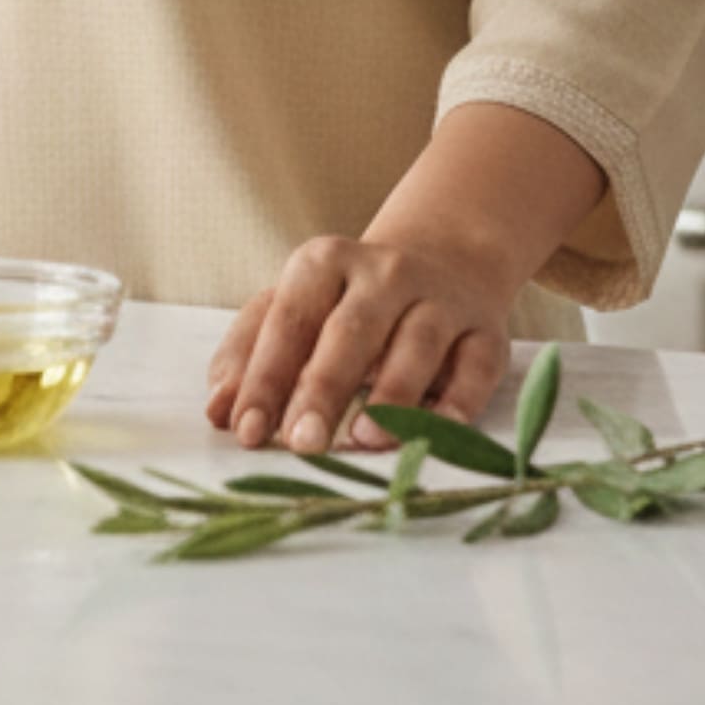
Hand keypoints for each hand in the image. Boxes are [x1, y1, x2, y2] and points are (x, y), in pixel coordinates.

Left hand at [203, 230, 515, 453]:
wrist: (442, 261)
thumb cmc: (347, 303)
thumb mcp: (294, 309)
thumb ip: (251, 354)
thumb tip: (218, 410)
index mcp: (324, 261)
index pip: (288, 320)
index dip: (265, 376)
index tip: (245, 430)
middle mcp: (384, 272)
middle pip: (350, 331)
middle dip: (323, 388)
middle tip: (301, 443)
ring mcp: (440, 299)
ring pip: (418, 344)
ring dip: (392, 396)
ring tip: (362, 440)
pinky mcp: (486, 331)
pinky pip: (475, 367)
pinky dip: (457, 402)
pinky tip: (436, 434)